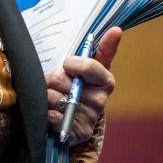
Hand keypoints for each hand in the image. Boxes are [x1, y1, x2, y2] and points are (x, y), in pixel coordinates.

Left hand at [44, 27, 121, 145]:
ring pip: (52, 96)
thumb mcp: (80, 67)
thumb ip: (93, 52)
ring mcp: (89, 117)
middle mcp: (100, 99)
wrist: (69, 120)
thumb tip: (116, 30)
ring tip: (52, 97)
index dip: (75, 63)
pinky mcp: (77, 133)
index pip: (92, 65)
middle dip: (52, 78)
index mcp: (104, 79)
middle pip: (62, 78)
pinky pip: (51, 116)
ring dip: (46, 95)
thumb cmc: (73, 86)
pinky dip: (45, 113)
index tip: (69, 63)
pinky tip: (50, 113)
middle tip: (55, 82)